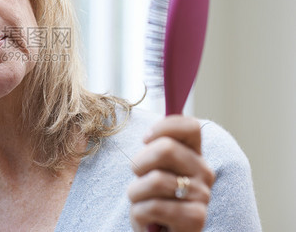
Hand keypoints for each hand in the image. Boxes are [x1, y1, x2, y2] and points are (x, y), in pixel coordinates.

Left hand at [127, 116, 214, 231]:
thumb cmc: (153, 200)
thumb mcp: (152, 169)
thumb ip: (156, 147)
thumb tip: (156, 119)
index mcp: (194, 155)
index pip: (190, 126)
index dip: (163, 127)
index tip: (145, 140)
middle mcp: (204, 173)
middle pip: (166, 148)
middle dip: (140, 164)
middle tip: (140, 179)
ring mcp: (203, 196)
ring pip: (155, 179)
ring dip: (136, 193)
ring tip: (142, 203)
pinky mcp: (196, 219)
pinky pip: (153, 207)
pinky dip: (139, 214)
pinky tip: (147, 221)